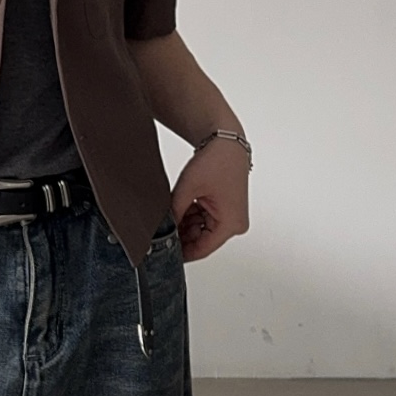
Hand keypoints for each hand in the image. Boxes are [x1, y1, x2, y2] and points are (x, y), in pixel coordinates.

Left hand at [170, 137, 250, 261]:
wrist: (226, 142)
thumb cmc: (217, 160)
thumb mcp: (188, 189)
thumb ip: (174, 213)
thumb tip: (161, 230)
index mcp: (231, 223)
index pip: (201, 249)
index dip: (180, 253)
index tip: (163, 253)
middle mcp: (235, 224)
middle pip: (201, 241)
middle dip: (181, 236)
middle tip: (160, 232)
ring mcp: (231, 218)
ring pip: (200, 231)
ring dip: (184, 225)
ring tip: (170, 214)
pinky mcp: (225, 211)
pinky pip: (204, 221)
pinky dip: (190, 217)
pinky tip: (179, 208)